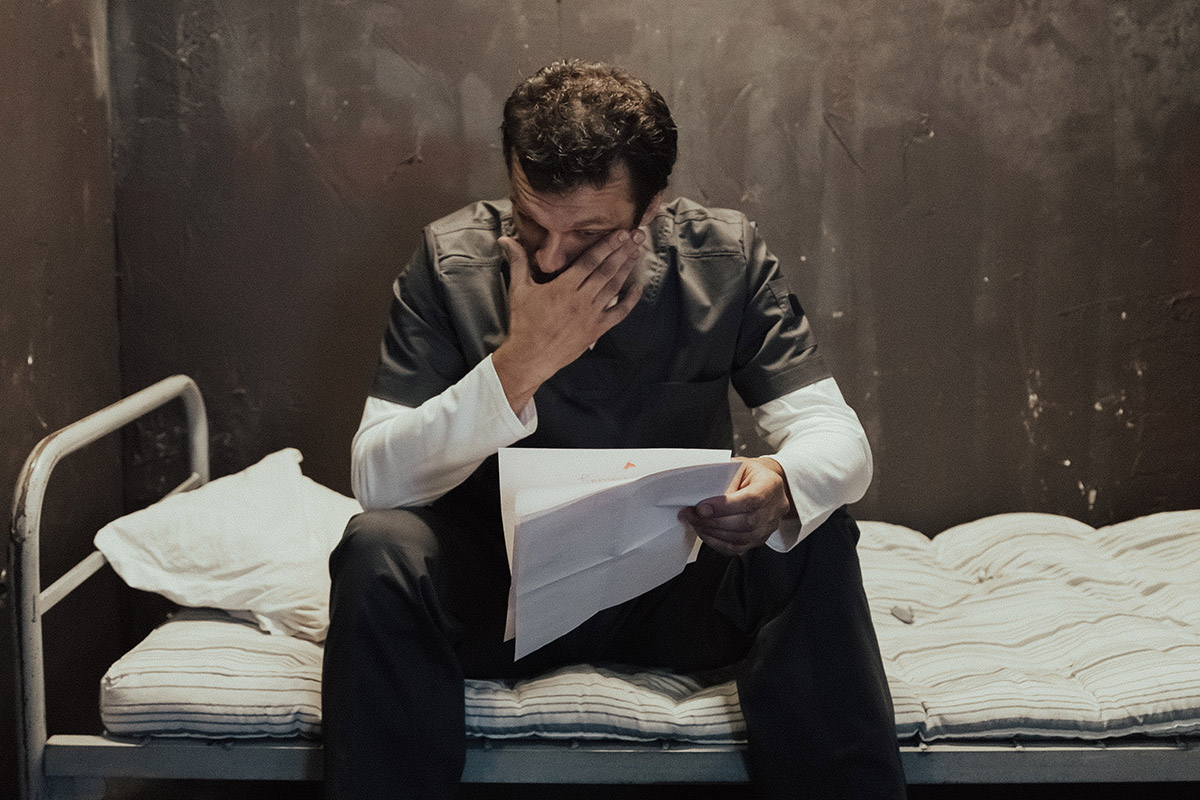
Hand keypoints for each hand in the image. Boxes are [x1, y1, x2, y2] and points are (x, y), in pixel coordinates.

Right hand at [492, 230, 643, 410]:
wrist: (530, 358)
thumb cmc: (523, 323)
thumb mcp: (519, 290)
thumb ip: (517, 262)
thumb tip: (505, 239)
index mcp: (563, 287)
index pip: (590, 261)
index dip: (607, 245)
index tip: (620, 233)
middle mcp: (580, 300)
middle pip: (606, 271)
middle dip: (622, 251)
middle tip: (636, 235)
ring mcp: (591, 316)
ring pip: (614, 287)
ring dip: (627, 268)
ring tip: (637, 251)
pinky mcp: (597, 330)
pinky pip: (619, 313)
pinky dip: (630, 300)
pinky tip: (638, 286)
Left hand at [679, 457, 794, 556]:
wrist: (760, 481)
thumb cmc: (747, 473)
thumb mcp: (735, 466)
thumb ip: (722, 480)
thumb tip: (701, 498)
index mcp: (771, 484)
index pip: (751, 500)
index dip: (725, 506)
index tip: (702, 508)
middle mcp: (775, 507)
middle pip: (747, 522)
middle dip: (714, 521)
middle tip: (693, 515)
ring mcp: (770, 525)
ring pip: (741, 538)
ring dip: (713, 532)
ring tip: (696, 522)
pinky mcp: (760, 538)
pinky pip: (737, 548)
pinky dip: (717, 542)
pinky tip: (706, 532)